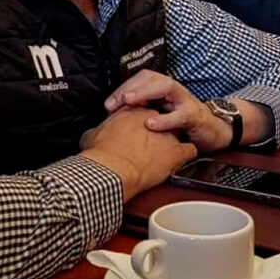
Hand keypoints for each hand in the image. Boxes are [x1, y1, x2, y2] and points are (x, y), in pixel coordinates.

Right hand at [79, 107, 196, 200]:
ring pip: (175, 131)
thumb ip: (96, 131)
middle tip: (148, 138)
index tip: (135, 128)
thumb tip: (90, 134)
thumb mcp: (91, 137)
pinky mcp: (177, 151)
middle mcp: (152, 117)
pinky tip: (183, 157)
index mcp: (132, 111)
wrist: (113, 169)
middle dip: (156, 125)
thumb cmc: (102, 154)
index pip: (141, 108)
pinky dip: (186, 153)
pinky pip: (189, 149)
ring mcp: (167, 134)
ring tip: (165, 147)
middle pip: (159, 117)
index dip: (139, 119)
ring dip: (170, 138)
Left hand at [104, 69, 231, 151]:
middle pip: (149, 78)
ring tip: (128, 102)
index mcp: (161, 87)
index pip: (139, 79)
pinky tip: (151, 125)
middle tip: (113, 103)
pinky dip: (164, 119)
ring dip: (144, 93)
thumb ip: (141, 111)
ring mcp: (184, 99)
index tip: (108, 105)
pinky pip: (179, 114)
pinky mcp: (194, 115)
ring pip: (164, 87)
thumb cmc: (180, 122)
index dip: (122, 88)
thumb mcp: (159, 114)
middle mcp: (172, 89)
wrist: (213, 130)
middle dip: (129, 88)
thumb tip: (113, 116)